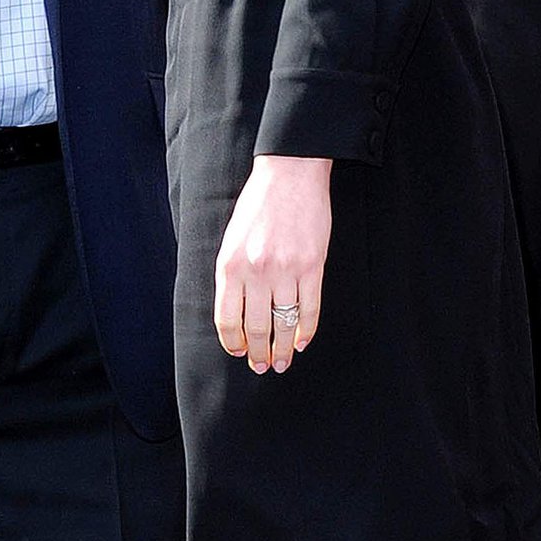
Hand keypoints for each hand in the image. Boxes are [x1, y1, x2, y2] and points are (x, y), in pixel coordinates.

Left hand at [214, 155, 330, 372]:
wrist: (290, 174)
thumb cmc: (257, 205)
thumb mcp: (231, 239)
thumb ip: (232, 274)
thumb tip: (235, 314)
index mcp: (230, 264)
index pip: (227, 319)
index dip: (233, 342)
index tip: (238, 353)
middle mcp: (256, 271)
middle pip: (256, 327)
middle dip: (258, 353)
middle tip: (261, 366)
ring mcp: (286, 270)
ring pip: (284, 324)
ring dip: (282, 349)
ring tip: (281, 362)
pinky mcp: (313, 266)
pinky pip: (309, 309)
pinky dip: (306, 331)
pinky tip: (301, 342)